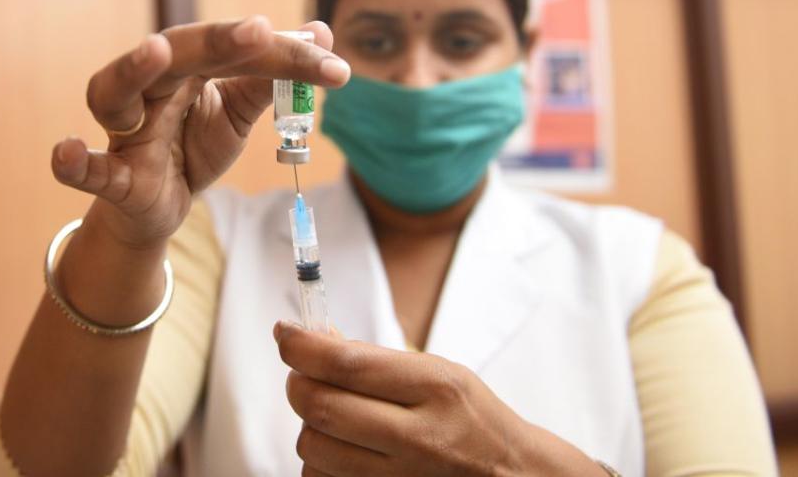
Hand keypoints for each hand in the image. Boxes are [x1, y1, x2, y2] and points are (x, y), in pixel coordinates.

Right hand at [50, 17, 349, 249]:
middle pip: (177, 54)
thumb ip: (274, 76)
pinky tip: (66, 152)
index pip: (235, 48)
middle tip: (259, 31)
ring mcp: (127, 131)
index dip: (283, 53)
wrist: (161, 207)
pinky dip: (74, 162)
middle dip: (217, 41)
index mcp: (187, 67)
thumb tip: (322, 29)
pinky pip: (91, 169)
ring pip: (116, 93)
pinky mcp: (115, 177)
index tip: (332, 62)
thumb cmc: (194, 145)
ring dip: (133, 70)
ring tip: (156, 51)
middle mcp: (151, 87)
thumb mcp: (238, 112)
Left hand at [274, 320, 526, 476]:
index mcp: (434, 388)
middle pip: (320, 407)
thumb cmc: (470, 419)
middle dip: (298, 383)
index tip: (286, 334)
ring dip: (310, 426)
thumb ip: (375, 360)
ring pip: (313, 449)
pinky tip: (343, 450)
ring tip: (334, 416)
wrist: (511, 476)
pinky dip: (320, 461)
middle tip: (303, 374)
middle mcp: (418, 437)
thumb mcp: (437, 373)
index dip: (301, 346)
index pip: (345, 363)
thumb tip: (312, 340)